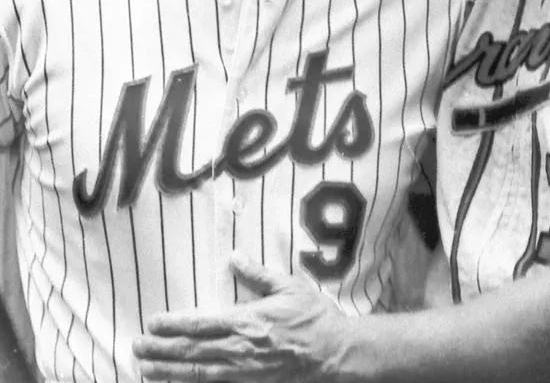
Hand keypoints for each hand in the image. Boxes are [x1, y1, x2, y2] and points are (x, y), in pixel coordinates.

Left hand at [133, 253, 350, 381]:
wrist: (335, 353)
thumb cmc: (314, 316)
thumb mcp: (290, 286)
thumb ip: (258, 274)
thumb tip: (234, 257)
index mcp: (248, 321)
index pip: (202, 324)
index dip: (174, 325)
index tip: (153, 323)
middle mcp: (240, 349)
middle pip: (192, 353)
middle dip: (161, 351)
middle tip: (135, 348)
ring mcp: (244, 373)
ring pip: (198, 375)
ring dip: (169, 372)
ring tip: (145, 370)